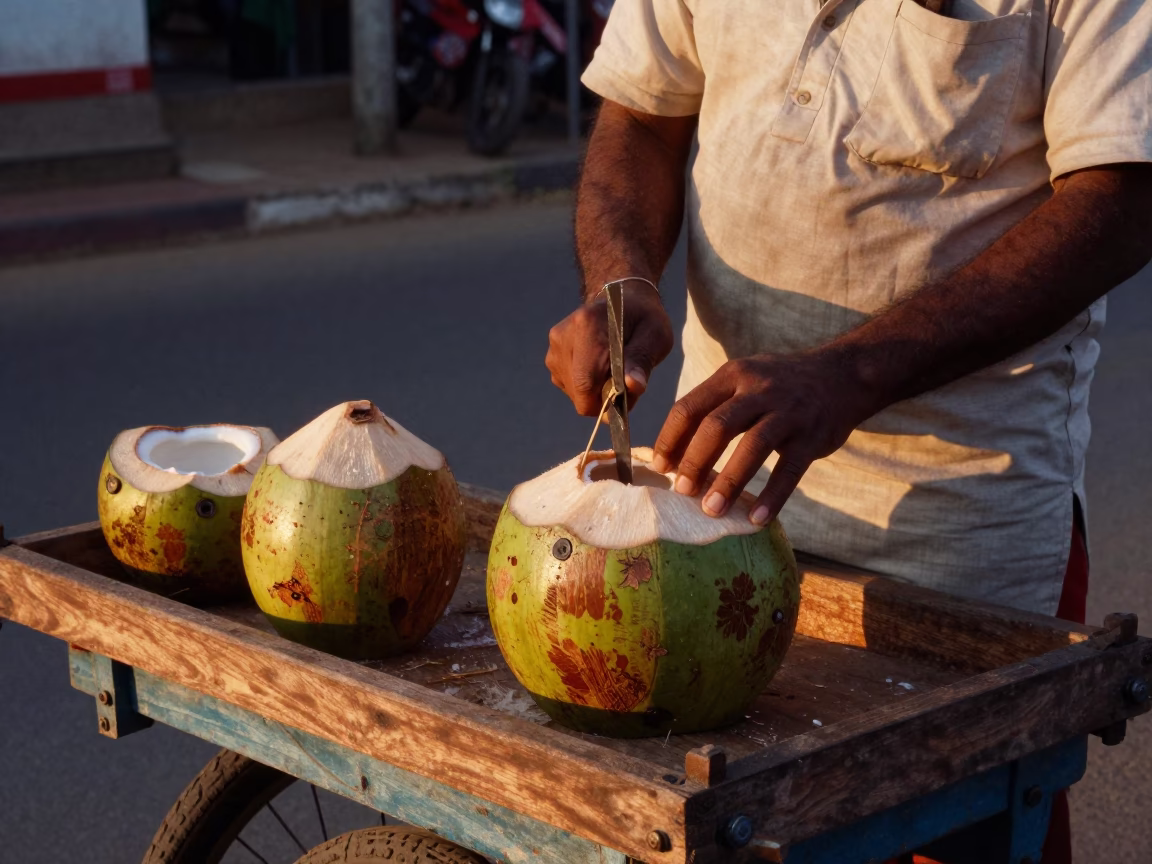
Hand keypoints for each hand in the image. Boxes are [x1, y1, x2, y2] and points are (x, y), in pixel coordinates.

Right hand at [546, 283, 674, 415]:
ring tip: (613, 370)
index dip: (604, 402)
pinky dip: (586, 385)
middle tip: (625, 381)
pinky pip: (569, 386)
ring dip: (595, 391)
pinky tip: (599, 368)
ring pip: (573, 391)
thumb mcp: (655, 335)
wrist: (621, 299)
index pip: (585, 382)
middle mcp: (563, 336)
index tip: (625, 397)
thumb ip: (642, 361)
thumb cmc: (642, 318)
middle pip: (578, 390)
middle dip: (602, 396)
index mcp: (588, 325)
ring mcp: (554, 348)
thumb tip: (633, 386)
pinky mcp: (553, 357)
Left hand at [650, 350, 878, 524]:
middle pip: (717, 426)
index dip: (670, 439)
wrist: (843, 375)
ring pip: (752, 447)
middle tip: (681, 491)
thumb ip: (714, 406)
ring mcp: (788, 411)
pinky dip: (772, 496)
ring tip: (711, 510)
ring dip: (728, 482)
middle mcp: (759, 389)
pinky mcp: (813, 435)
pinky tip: (756, 518)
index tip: (659, 467)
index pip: (690, 407)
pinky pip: (790, 470)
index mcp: (733, 376)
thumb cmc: (781, 385)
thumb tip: (674, 452)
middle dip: (694, 462)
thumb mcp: (745, 379)